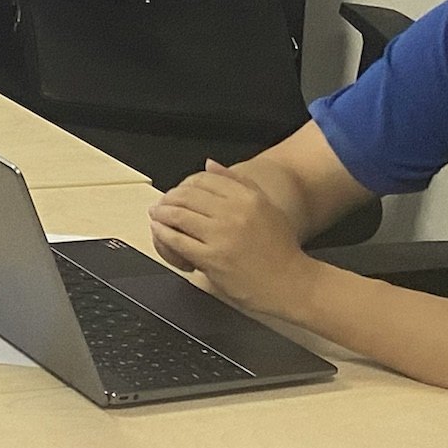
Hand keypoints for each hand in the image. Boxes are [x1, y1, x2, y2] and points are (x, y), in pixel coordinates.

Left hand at [149, 163, 315, 319]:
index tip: (179, 190)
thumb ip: (238, 183)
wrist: (291, 284)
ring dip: (162, 213)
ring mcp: (222, 236)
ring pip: (179, 215)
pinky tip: (160, 231)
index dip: (185, 183)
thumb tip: (209, 164)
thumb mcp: (265, 207)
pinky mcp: (212, 258)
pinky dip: (164, 234)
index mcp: (248, 197)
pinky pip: (179, 241)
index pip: (204, 179)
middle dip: (169, 198)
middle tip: (162, 203)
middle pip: (188, 195)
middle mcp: (234, 212)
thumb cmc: (280, 249)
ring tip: (157, 214)